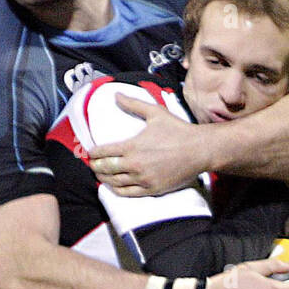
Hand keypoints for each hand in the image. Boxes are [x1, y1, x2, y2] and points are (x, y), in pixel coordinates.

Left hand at [89, 95, 207, 195]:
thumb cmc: (178, 130)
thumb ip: (133, 104)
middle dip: (95, 166)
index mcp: (132, 146)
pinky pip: (127, 193)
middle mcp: (134, 164)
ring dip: (103, 178)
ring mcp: (142, 179)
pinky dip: (116, 190)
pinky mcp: (151, 189)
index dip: (93, 153)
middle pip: (105, 169)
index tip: (89, 153)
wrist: (199, 150)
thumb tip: (116, 95)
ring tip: (100, 174)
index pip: (103, 152)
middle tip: (92, 164)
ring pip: (114, 182)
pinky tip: (113, 186)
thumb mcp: (155, 113)